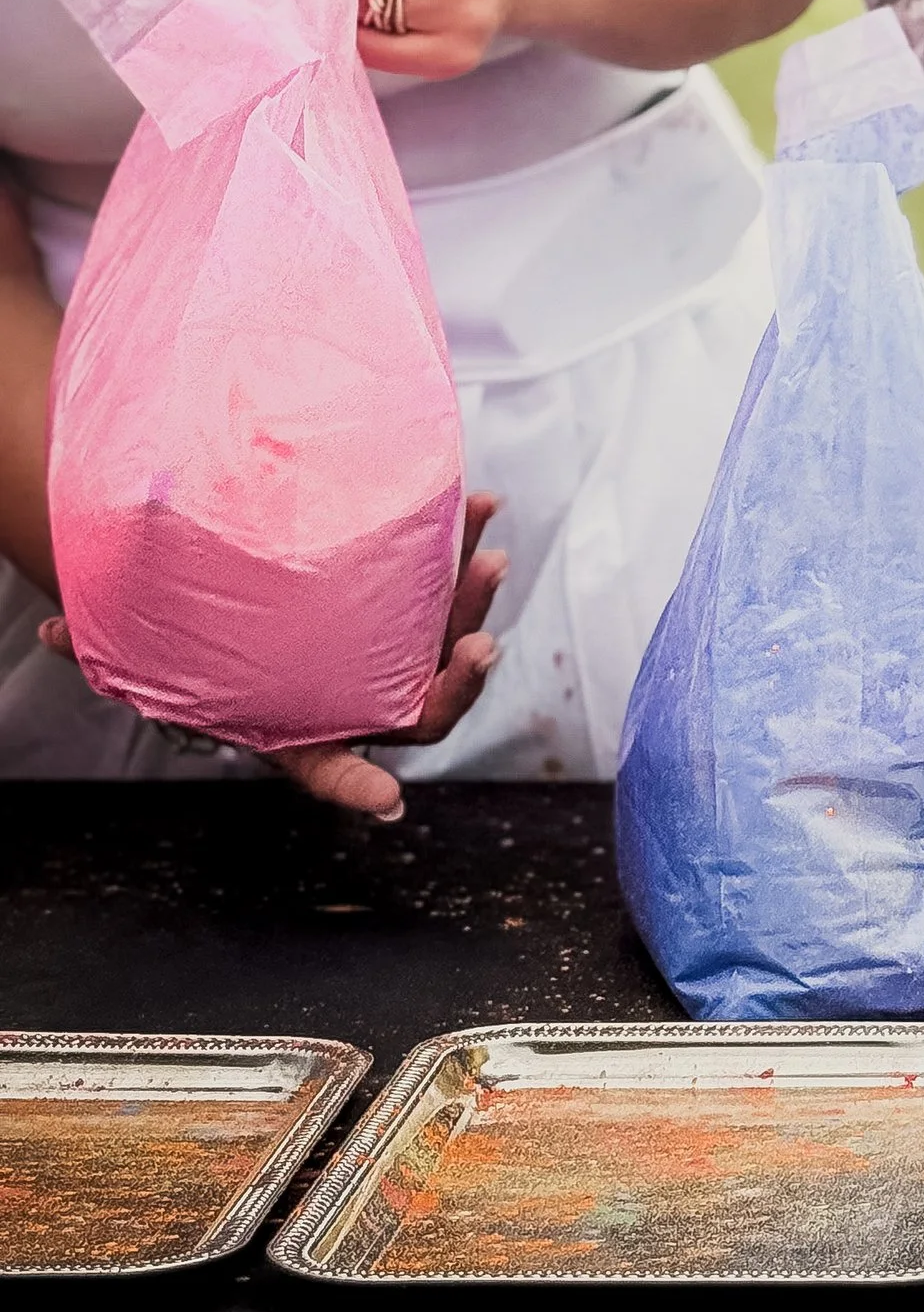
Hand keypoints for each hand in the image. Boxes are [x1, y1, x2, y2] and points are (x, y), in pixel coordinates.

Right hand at [40, 493, 507, 819]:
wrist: (246, 605)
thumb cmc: (206, 648)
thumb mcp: (160, 655)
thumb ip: (110, 649)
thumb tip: (49, 630)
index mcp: (298, 727)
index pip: (327, 768)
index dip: (355, 785)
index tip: (388, 803)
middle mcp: (356, 700)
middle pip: (419, 711)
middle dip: (456, 682)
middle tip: (479, 646)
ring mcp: (393, 658)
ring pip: (448, 649)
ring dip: (474, 604)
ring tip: (488, 555)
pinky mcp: (414, 610)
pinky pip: (450, 590)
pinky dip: (464, 552)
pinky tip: (479, 508)